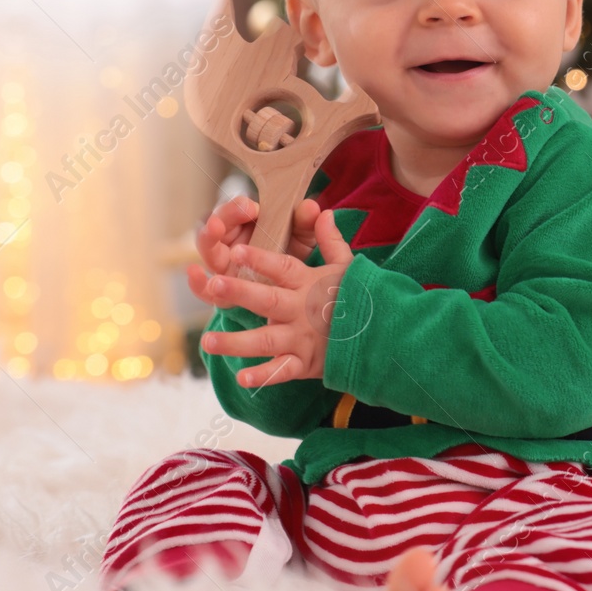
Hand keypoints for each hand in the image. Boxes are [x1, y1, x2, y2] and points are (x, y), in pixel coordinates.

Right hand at [189, 195, 323, 293]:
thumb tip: (312, 207)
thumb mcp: (304, 240)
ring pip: (209, 251)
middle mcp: (232, 244)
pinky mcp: (222, 294)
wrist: (299, 296)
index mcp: (249, 226)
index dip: (238, 206)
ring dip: (208, 238)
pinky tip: (193, 273)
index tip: (250, 206)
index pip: (235, 211)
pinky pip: (205, 290)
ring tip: (213, 230)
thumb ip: (306, 224)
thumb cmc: (297, 258)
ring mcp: (225, 268)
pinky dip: (196, 282)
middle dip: (221, 217)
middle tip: (223, 215)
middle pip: (218, 227)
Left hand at [197, 210, 354, 387]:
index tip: (237, 250)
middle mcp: (302, 310)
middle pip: (268, 299)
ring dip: (237, 342)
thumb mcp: (348, 267)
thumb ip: (331, 241)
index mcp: (309, 284)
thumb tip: (324, 211)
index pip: (282, 267)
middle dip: (241, 291)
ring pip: (266, 340)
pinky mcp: (307, 363)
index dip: (260, 258)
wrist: (383, 337)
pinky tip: (243, 378)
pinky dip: (264, 376)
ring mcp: (302, 338)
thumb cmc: (360, 298)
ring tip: (207, 340)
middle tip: (215, 283)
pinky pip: (283, 371)